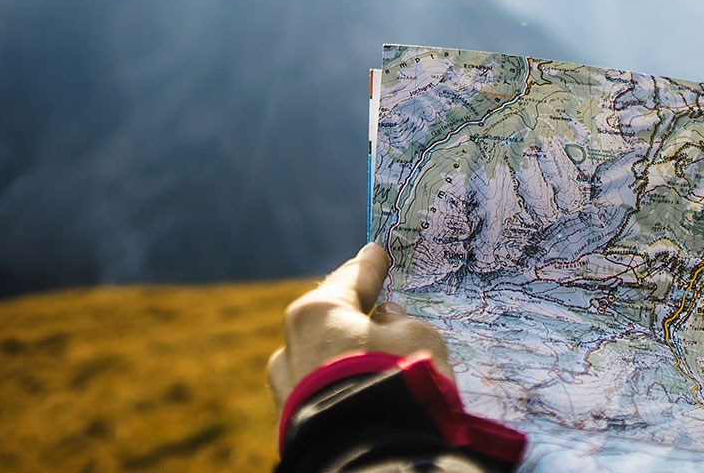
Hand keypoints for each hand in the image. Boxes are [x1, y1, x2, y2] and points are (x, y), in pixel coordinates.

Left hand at [266, 243, 454, 409]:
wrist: (366, 456)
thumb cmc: (396, 383)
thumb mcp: (417, 338)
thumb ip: (400, 321)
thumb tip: (384, 320)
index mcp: (317, 312)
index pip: (352, 278)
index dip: (371, 265)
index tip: (376, 251)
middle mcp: (291, 345)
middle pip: (329, 318)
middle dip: (355, 313)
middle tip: (377, 304)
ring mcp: (285, 388)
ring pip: (320, 359)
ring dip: (345, 355)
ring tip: (376, 360)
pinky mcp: (290, 424)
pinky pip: (321, 393)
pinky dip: (340, 387)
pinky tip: (362, 392)